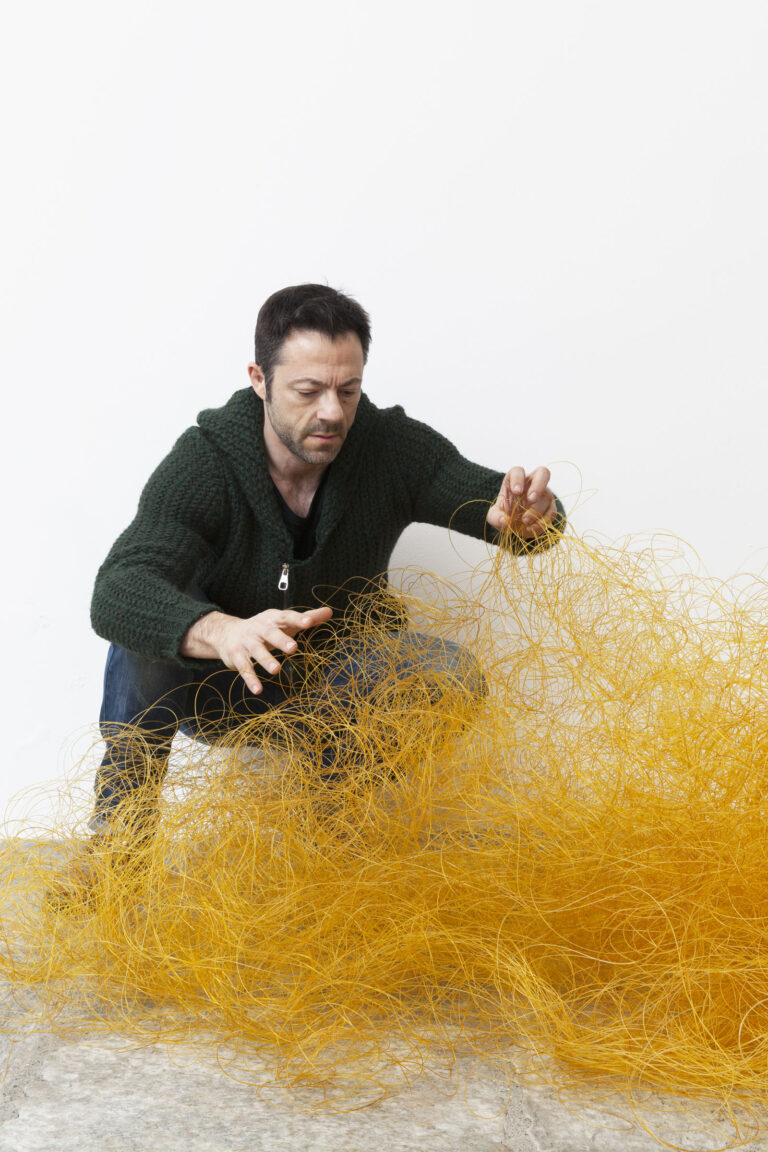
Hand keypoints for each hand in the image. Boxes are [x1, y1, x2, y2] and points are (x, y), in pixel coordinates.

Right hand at [180, 606, 333, 692]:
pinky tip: (258, 690)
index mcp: (273, 619)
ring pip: (256, 651)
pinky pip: (244, 668)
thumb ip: (306, 618)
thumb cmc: (264, 628)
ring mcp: (246, 642)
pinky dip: (251, 679)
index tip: (309, 622)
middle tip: (293, 648)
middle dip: (280, 640)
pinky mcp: (236, 656)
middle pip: (270, 633)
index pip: (286, 617)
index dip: (297, 619)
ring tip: (276, 670)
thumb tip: (329, 612)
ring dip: (265, 660)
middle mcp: (258, 628)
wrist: (226, 632)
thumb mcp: (283, 622)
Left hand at [486, 465, 556, 537]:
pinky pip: (551, 512)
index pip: (518, 471)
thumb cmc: (504, 514)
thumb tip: (505, 521)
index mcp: (515, 479)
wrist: (516, 525)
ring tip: (525, 521)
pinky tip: (532, 528)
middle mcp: (532, 482)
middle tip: (530, 500)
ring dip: (537, 510)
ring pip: (547, 496)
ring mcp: (544, 493)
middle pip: (543, 473)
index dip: (518, 479)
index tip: (516, 491)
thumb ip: (496, 518)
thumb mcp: (495, 516)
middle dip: (538, 486)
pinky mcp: (550, 507)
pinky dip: (542, 521)